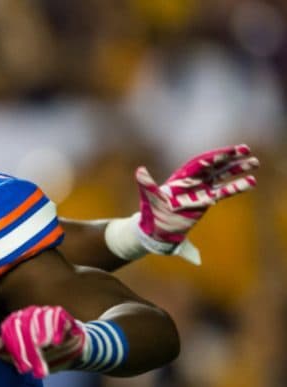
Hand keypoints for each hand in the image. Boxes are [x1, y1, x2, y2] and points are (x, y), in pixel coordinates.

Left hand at [0, 306, 85, 378]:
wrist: (67, 353)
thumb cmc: (40, 354)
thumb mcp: (20, 356)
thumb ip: (2, 349)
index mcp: (15, 322)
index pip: (9, 330)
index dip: (14, 349)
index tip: (22, 367)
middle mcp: (28, 315)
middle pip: (24, 325)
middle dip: (27, 346)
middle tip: (33, 364)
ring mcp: (44, 313)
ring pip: (40, 318)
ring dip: (42, 333)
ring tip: (43, 347)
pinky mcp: (61, 315)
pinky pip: (57, 317)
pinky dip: (57, 328)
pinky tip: (56, 341)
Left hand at [136, 144, 257, 262]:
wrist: (156, 229)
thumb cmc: (151, 212)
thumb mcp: (148, 196)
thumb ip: (146, 184)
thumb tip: (139, 171)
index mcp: (181, 177)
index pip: (201, 163)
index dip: (215, 156)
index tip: (230, 151)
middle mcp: (193, 181)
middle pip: (214, 166)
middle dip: (230, 158)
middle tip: (247, 151)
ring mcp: (201, 189)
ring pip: (222, 177)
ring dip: (237, 170)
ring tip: (254, 162)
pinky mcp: (206, 200)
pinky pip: (224, 192)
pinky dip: (236, 187)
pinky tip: (251, 182)